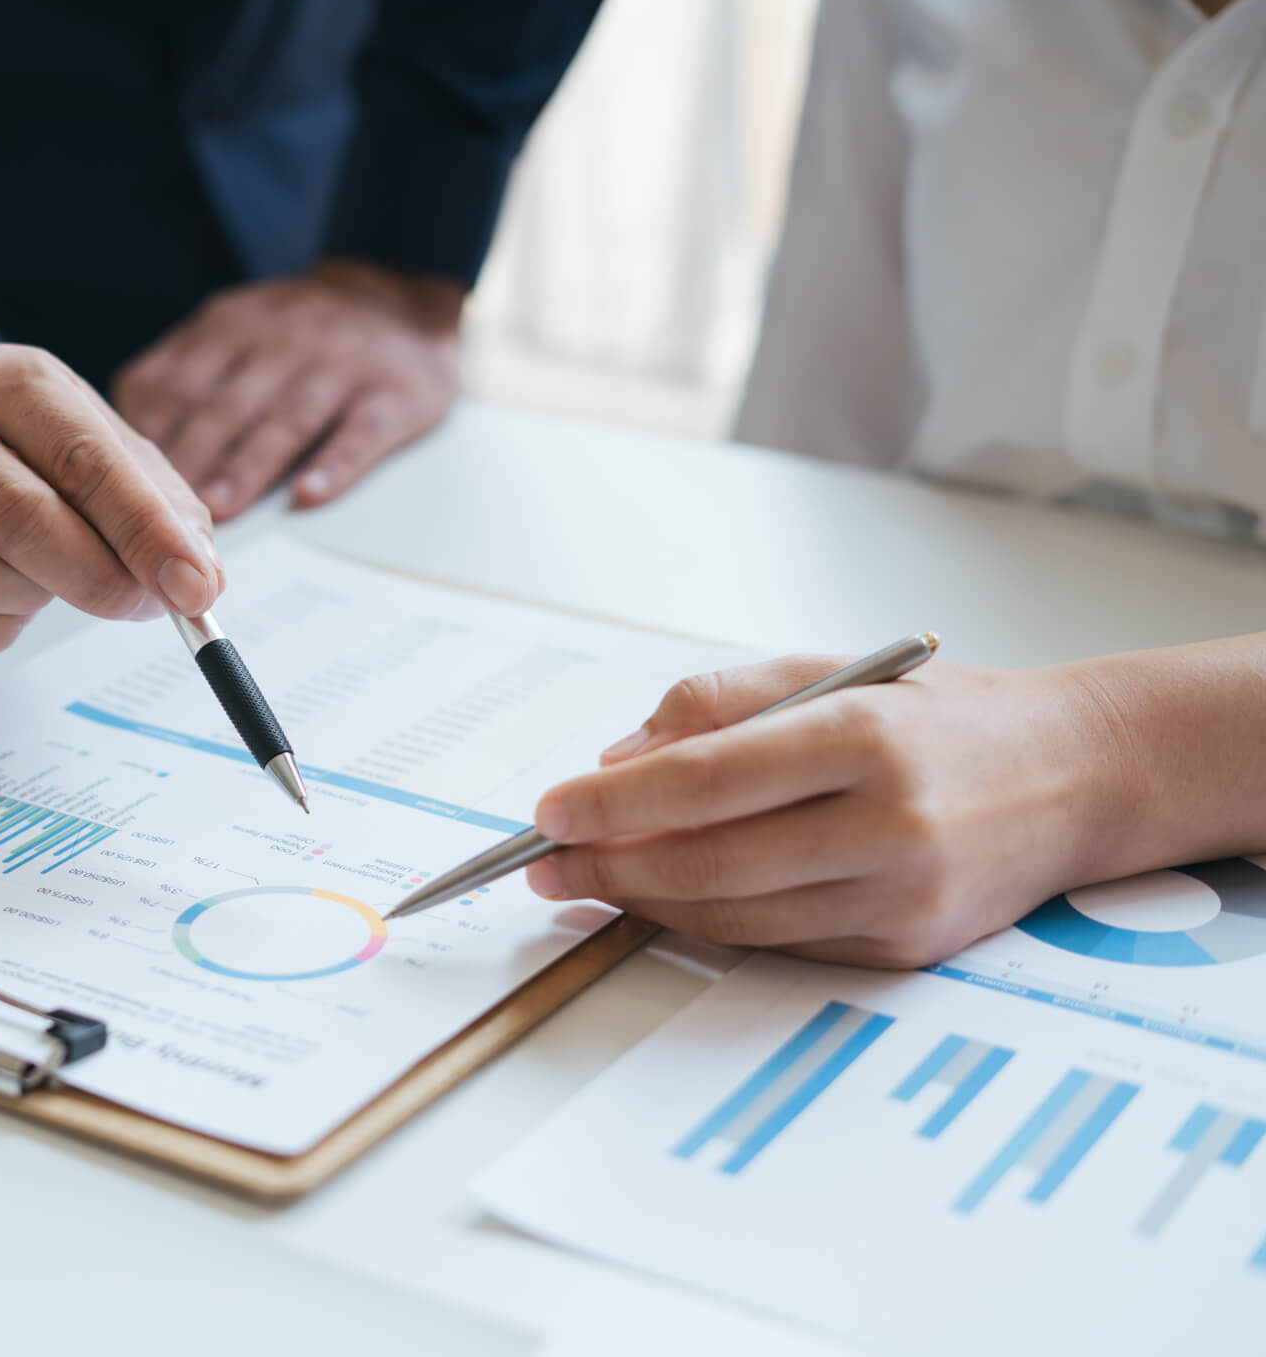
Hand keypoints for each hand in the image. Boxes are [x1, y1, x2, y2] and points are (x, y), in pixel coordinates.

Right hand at [0, 344, 220, 657]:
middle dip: (95, 577)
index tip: (192, 587)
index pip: (82, 458)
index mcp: (12, 382)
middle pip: (15, 514)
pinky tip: (15, 604)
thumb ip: (168, 512)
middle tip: (144, 604)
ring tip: (59, 582)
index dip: (144, 531)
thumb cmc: (49, 453)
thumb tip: (200, 581)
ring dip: (27, 598)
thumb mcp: (120, 453)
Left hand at [113, 259, 463, 520]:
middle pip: (225, 407)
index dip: (146, 438)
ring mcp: (340, 365)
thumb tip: (120, 447)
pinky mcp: (395, 393)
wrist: (399, 290)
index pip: (174, 384)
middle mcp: (281, 341)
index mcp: (228, 327)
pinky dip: (335, 464)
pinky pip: (362, 431)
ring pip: (287, 420)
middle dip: (190, 459)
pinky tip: (308, 495)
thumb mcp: (230, 329)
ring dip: (248, 467)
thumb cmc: (296, 333)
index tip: (121, 488)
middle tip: (161, 515)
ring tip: (218, 512)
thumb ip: (179, 375)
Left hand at [524, 657, 1132, 967]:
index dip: (615, 803)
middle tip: (543, 862)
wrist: (1076, 776)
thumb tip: (616, 760)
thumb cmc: (939, 716)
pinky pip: (778, 944)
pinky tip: (661, 903)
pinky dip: (708, 926)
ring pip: (735, 917)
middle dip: (610, 866)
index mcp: (864, 735)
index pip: (707, 779)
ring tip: (585, 882)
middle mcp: (888, 823)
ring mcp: (902, 897)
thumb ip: (718, 702)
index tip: (549, 811)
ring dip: (644, 904)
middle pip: (711, 862)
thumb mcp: (834, 671)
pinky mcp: (906, 949)